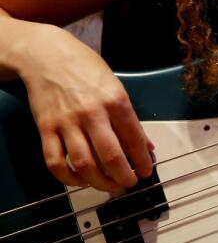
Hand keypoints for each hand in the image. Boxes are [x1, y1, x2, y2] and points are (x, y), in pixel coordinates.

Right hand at [16, 22, 153, 192]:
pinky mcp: (46, 129)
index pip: (134, 140)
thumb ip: (131, 119)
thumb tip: (146, 146)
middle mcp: (92, 113)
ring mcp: (67, 122)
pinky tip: (80, 180)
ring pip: (84, 164)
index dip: (142, 161)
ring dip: (100, 182)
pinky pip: (56, 162)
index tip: (146, 172)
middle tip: (129, 184)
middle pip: (111, 157)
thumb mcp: (117, 86)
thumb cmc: (85, 68)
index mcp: (115, 101)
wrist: (46, 55)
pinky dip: (68, 178)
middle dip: (124, 177)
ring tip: (110, 187)